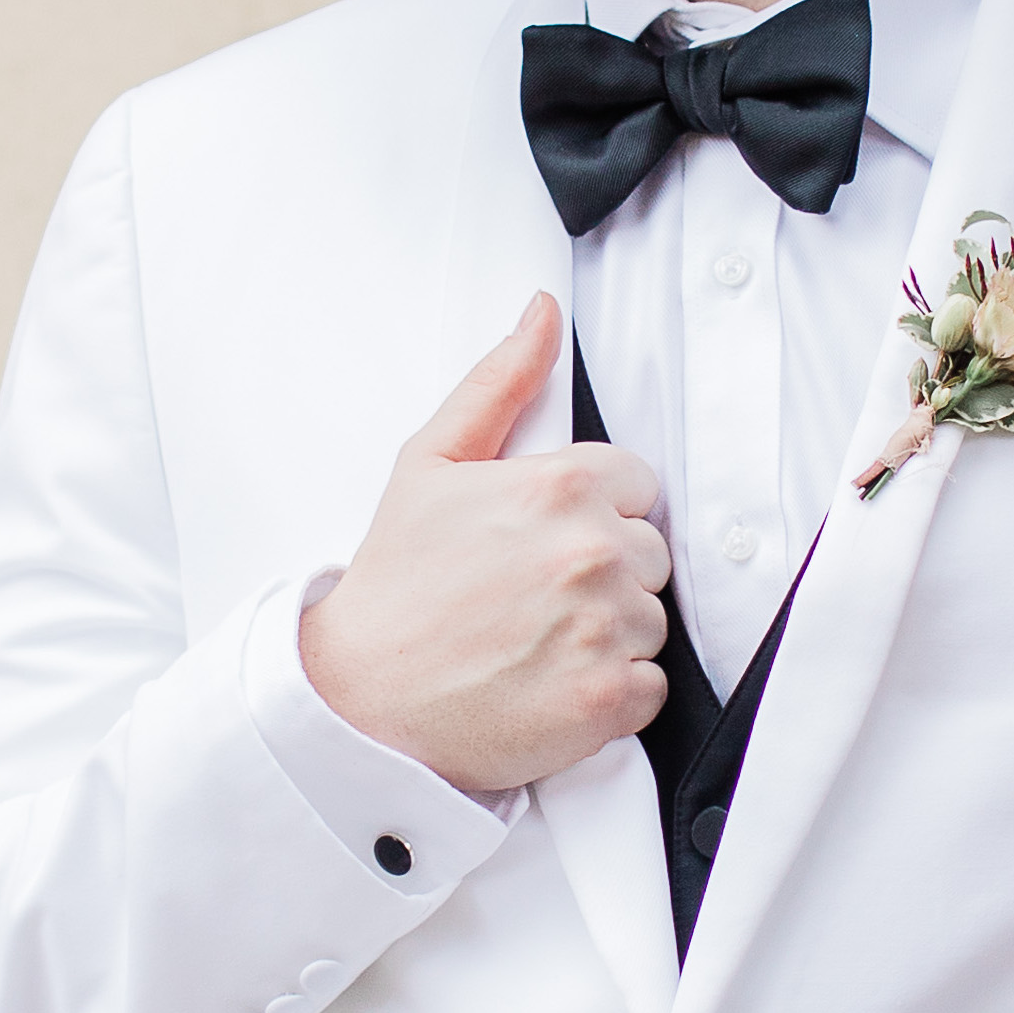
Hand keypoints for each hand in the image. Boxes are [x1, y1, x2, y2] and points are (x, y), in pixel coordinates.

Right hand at [302, 294, 670, 794]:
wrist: (361, 697)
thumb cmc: (395, 583)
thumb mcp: (432, 462)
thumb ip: (500, 382)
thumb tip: (542, 314)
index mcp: (560, 485)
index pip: (637, 485)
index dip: (592, 512)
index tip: (543, 541)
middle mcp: (591, 551)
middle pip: (650, 553)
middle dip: (603, 571)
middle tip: (531, 595)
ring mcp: (604, 628)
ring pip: (652, 620)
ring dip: (608, 633)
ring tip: (536, 641)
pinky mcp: (608, 699)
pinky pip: (651, 686)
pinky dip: (612, 693)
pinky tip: (553, 683)